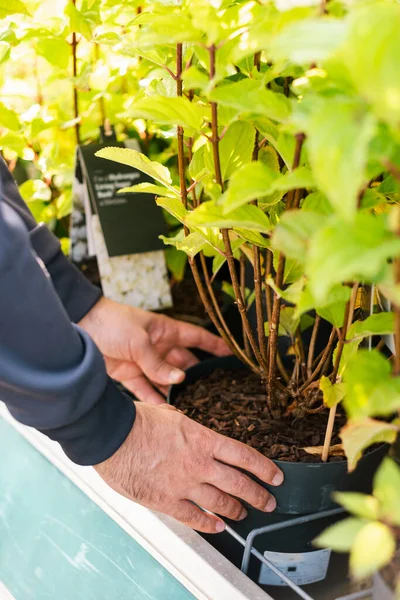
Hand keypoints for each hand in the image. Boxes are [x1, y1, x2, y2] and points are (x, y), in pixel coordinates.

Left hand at [79, 297, 230, 403]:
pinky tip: (167, 412)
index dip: (214, 345)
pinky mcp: (129, 375)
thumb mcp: (139, 340)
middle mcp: (158, 347)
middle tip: (215, 389)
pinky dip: (155, 400)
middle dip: (198, 375)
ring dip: (176, 391)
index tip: (232, 355)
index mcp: (165, 331)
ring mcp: (145, 362)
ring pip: (167, 380)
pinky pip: (147, 390)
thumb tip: (179, 380)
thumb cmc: (111, 322)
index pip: (196, 338)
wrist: (79, 327)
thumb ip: (158, 362)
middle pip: (184, 363)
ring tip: (194, 406)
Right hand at [95, 403, 283, 532]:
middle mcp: (199, 464)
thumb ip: (184, 424)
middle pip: (239, 483)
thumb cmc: (137, 421)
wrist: (111, 436)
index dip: (264, 468)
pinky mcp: (166, 501)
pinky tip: (218, 526)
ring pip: (221, 503)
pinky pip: (194, 518)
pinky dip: (209, 524)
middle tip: (269, 502)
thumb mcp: (169, 414)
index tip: (276, 476)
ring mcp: (184, 485)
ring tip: (244, 514)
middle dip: (259, 495)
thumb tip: (185, 424)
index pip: (244, 456)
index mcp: (203, 440)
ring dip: (237, 510)